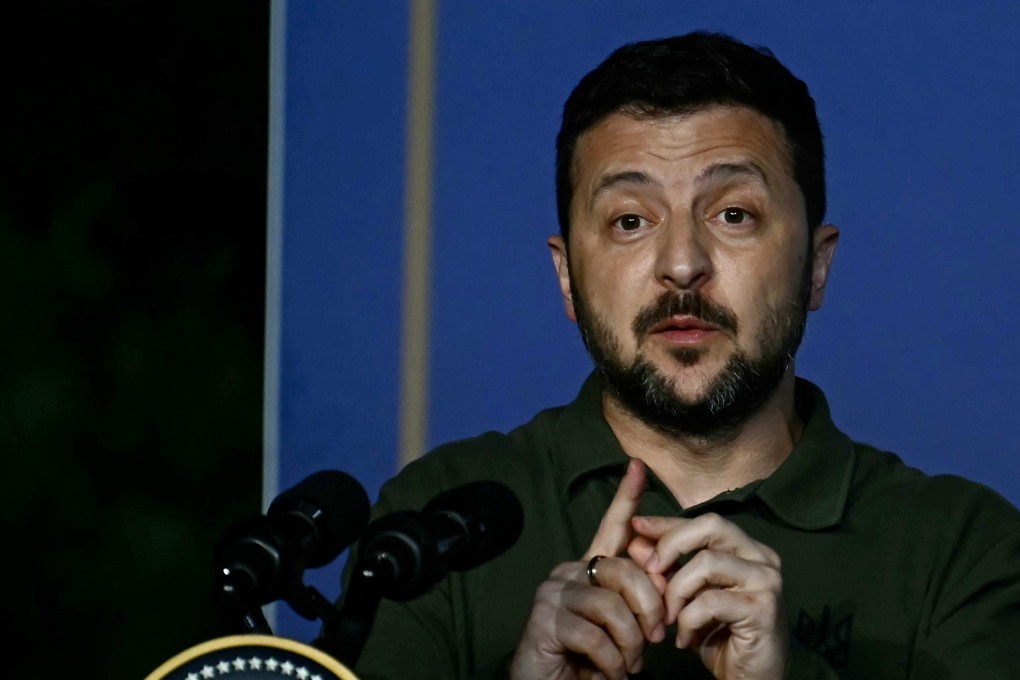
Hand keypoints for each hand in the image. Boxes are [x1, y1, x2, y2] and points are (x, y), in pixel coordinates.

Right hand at [509, 460, 665, 679]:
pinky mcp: (544, 620)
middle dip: (650, 609)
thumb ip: (636, 600)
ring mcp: (553, 594)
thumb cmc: (588, 660)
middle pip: (625, 571)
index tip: (638, 466)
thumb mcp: (621, 626)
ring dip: (631, 645)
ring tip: (629, 666)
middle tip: (655, 643)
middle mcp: (568, 572)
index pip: (610, 527)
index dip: (626, 497)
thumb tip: (664, 582)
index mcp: (589, 569)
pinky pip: (595, 636)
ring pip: (613, 606)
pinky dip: (612, 663)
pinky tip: (609, 674)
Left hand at [628, 513, 787, 678]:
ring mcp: (766, 581)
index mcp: (747, 549)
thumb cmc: (719, 635)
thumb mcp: (685, 597)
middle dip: (672, 543)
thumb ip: (666, 568)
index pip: (704, 522)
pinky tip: (684, 639)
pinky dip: (688, 620)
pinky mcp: (764, 608)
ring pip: (707, 563)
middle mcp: (762, 558)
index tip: (636, 526)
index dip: (668, 523)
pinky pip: (710, 602)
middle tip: (650, 570)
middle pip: (711, 526)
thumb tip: (636, 541)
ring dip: (676, 591)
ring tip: (667, 618)